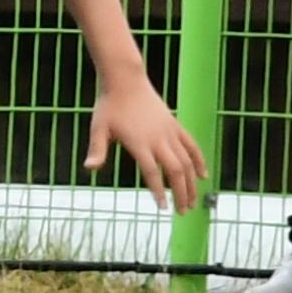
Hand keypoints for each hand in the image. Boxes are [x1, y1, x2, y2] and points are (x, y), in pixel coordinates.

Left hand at [85, 76, 204, 216]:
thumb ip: (97, 150)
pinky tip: (202, 176)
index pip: (153, 172)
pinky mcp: (175, 124)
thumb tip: (89, 169)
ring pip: (186, 161)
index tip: (163, 208)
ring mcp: (169, 131)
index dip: (159, 191)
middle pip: (176, 170)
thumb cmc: (109, 105)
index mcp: (140, 142)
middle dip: (181, 193)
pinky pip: (191, 145)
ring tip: (191, 202)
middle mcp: (158, 138)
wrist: (125, 80)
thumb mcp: (99, 128)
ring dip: (191, 183)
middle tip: (182, 212)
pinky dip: (198, 161)